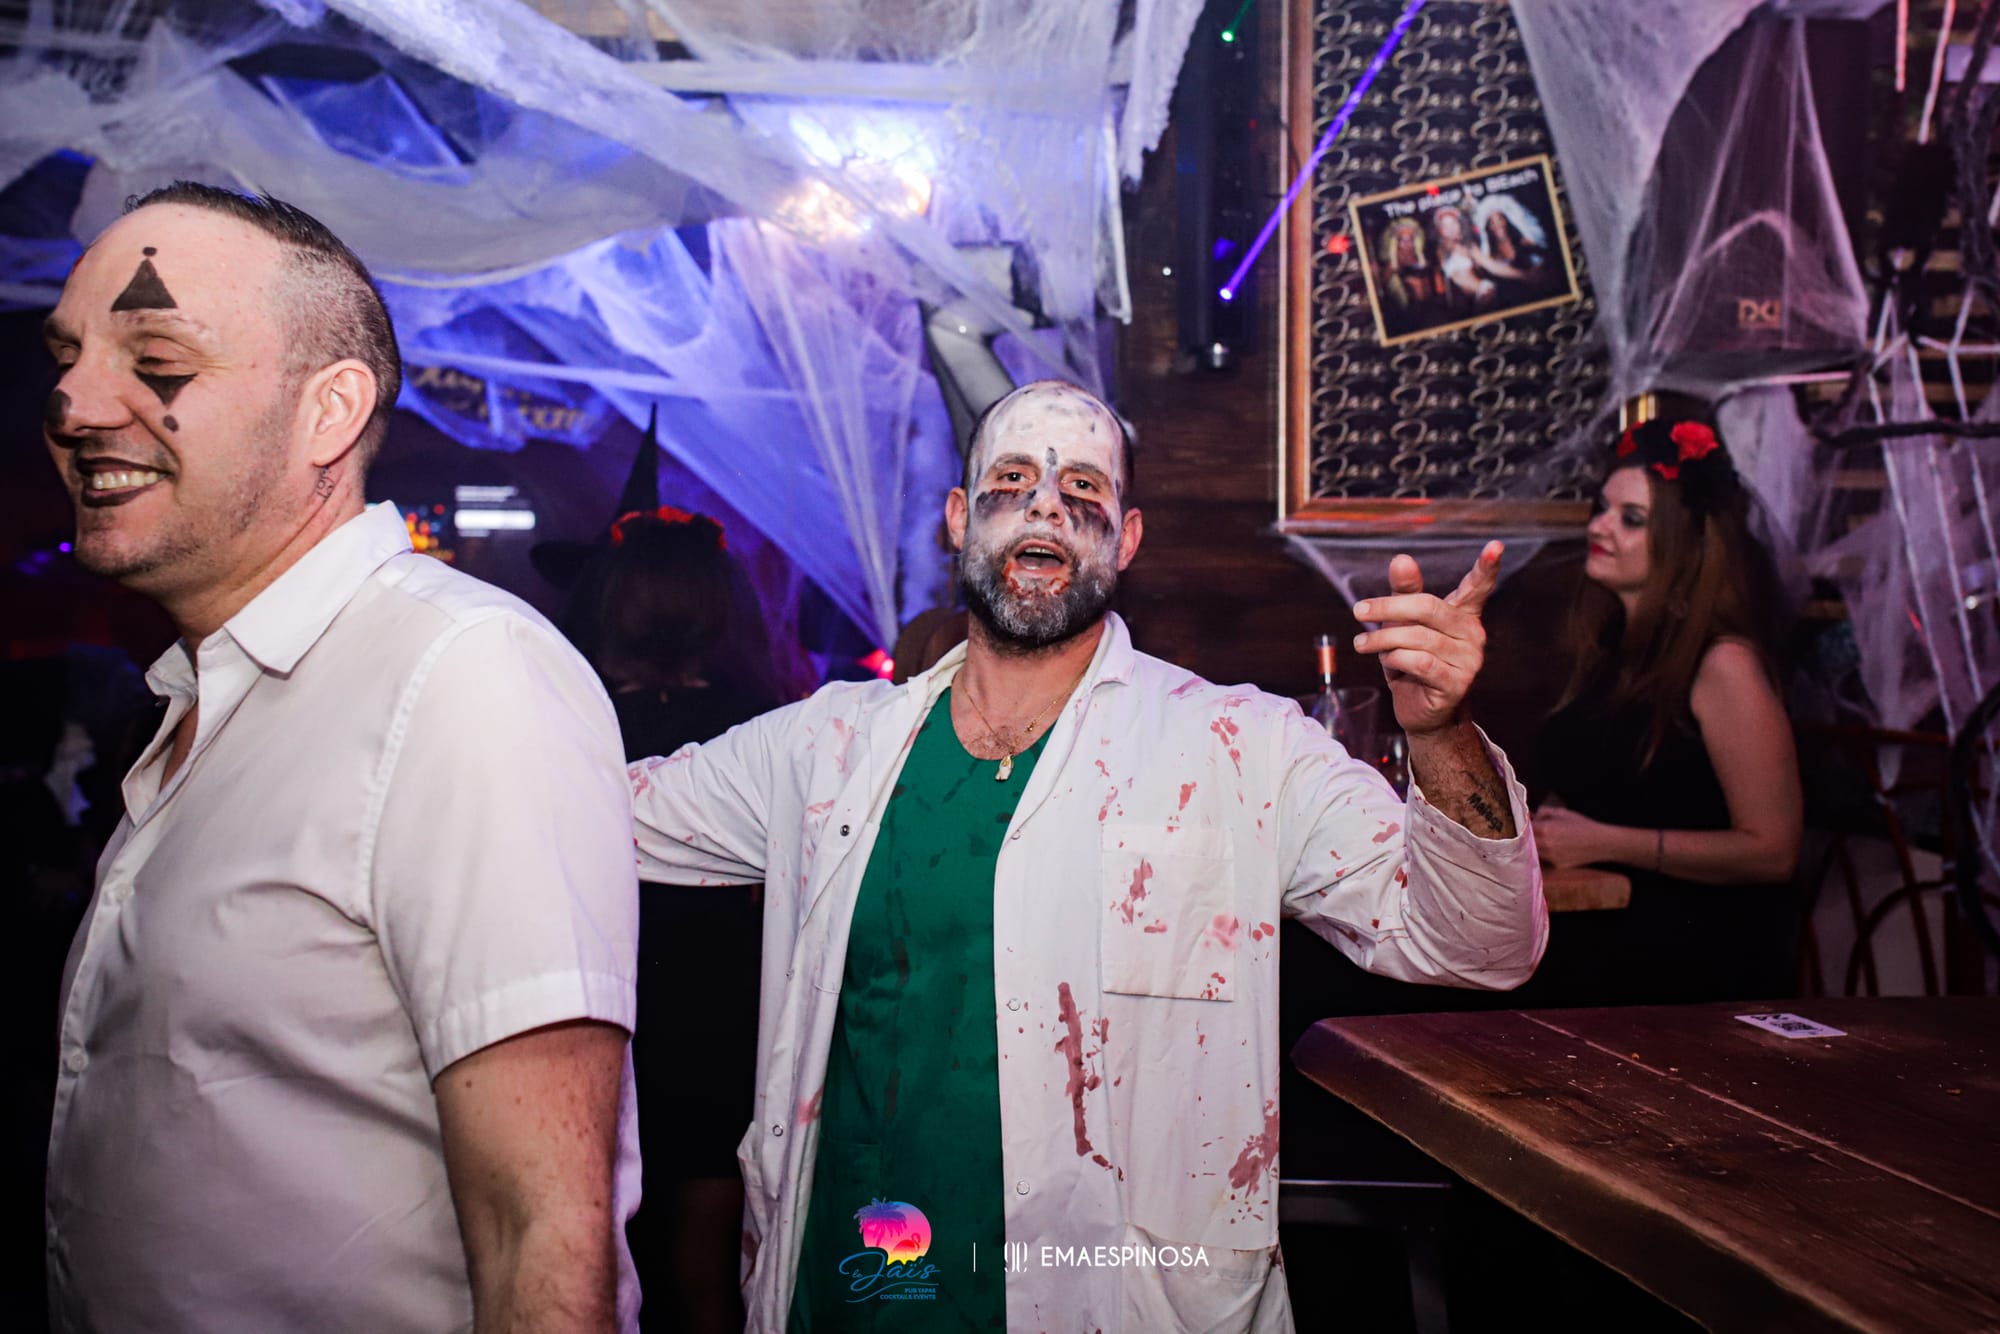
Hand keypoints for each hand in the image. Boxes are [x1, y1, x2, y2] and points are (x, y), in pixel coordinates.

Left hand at [1351, 541, 1501, 736]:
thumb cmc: (1412, 663)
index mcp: (1463, 614)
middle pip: (1428, 607)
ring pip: (1418, 637)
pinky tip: (1387, 663)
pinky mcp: (1457, 683)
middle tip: (1358, 610)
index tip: (1496, 545)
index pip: (1477, 587)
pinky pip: (1419, 662)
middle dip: (1388, 607)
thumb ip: (1404, 593)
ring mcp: (1469, 660)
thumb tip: (1402, 559)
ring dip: (1384, 640)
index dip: (1487, 567)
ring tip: (1366, 644)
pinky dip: (1395, 660)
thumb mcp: (1403, 624)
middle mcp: (1472, 634)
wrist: (1422, 712)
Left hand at [1531, 805, 1613, 869]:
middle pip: (1525, 842)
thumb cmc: (1582, 825)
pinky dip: (1543, 854)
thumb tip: (1532, 815)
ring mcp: (1550, 857)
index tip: (1522, 822)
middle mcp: (1546, 845)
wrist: (1600, 843)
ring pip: (1532, 852)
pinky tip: (1550, 849)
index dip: (1523, 825)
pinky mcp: (1556, 865)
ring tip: (1538, 840)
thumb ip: (1544, 812)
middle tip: (1527, 832)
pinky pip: (1543, 859)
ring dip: (1532, 846)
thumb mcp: (1562, 812)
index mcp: (1546, 829)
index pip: (1524, 828)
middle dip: (1525, 837)